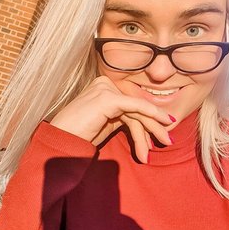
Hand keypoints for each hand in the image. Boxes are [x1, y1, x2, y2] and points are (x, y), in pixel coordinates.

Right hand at [49, 76, 173, 162]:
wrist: (61, 142)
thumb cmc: (81, 135)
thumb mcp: (107, 123)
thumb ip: (124, 117)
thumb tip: (147, 123)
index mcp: (104, 88)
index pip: (131, 105)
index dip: (147, 121)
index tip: (158, 138)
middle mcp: (105, 84)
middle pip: (136, 106)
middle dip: (153, 125)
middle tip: (167, 141)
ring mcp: (105, 89)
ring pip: (137, 109)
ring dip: (151, 129)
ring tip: (162, 145)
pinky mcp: (107, 97)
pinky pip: (135, 106)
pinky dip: (151, 114)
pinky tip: (163, 123)